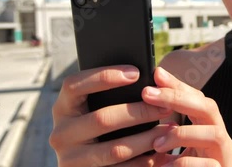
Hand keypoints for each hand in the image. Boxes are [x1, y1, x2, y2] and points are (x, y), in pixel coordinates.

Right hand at [49, 65, 173, 166]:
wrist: (88, 163)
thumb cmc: (102, 123)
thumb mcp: (97, 107)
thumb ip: (115, 94)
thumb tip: (152, 77)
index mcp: (63, 107)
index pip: (74, 85)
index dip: (104, 76)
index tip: (136, 73)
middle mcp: (61, 133)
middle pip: (102, 119)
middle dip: (139, 112)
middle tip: (166, 107)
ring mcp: (70, 159)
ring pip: (115, 149)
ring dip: (147, 139)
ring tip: (170, 130)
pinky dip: (143, 162)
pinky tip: (161, 154)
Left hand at [141, 67, 231, 166]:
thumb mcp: (169, 151)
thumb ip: (163, 130)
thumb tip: (142, 103)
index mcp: (208, 128)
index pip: (197, 98)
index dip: (177, 85)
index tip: (155, 73)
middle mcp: (220, 140)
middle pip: (208, 107)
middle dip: (178, 98)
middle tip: (148, 94)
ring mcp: (224, 159)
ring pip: (214, 134)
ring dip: (183, 133)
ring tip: (156, 141)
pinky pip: (210, 166)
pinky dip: (186, 163)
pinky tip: (166, 165)